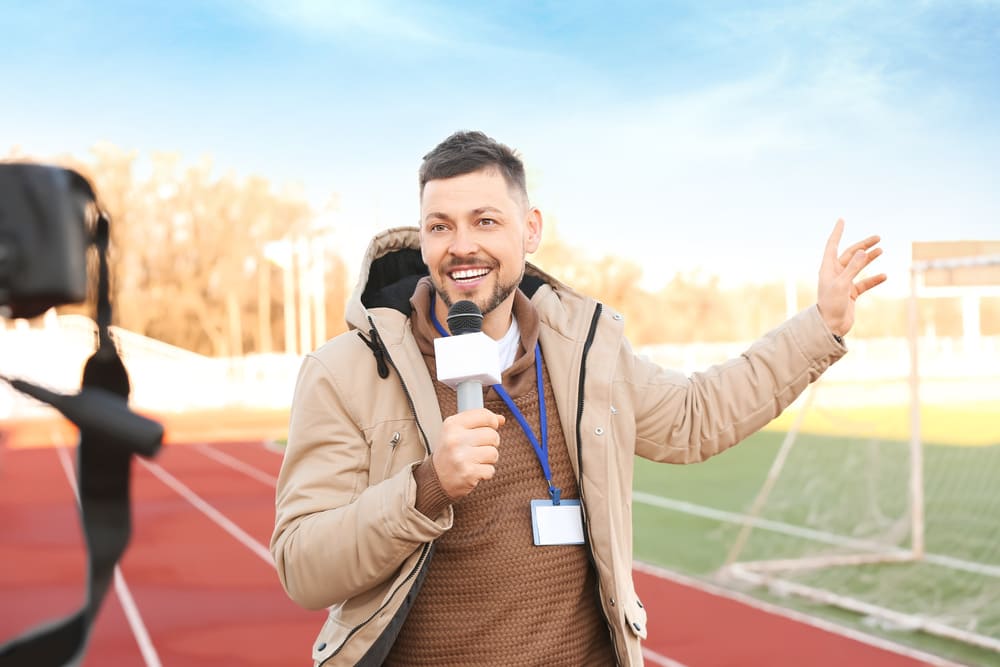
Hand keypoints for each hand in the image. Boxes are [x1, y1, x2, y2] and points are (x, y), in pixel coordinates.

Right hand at [433, 408, 504, 499]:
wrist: (436, 478)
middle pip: (492, 435)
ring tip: (475, 460)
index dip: (492, 421)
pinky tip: (474, 470)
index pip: (484, 415)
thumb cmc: (449, 452)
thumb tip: (501, 419)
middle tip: (478, 448)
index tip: (491, 426)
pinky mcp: (468, 473)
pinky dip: (485, 472)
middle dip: (490, 442)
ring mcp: (461, 457)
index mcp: (452, 425)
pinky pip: (490, 470)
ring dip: (488, 458)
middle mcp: (455, 439)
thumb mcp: (457, 431)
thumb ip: (479, 421)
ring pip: (494, 453)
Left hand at [817, 219, 886, 336]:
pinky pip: (864, 283)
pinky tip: (884, 276)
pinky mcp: (850, 294)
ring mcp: (843, 283)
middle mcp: (835, 274)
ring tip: (881, 250)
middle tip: (878, 237)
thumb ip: (853, 268)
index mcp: (827, 269)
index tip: (841, 219)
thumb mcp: (842, 284)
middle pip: (850, 254)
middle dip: (863, 245)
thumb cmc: (831, 305)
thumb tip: (863, 251)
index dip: (837, 232)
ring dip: (869, 258)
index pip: (832, 245)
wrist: (830, 327)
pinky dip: (873, 279)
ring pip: (858, 267)